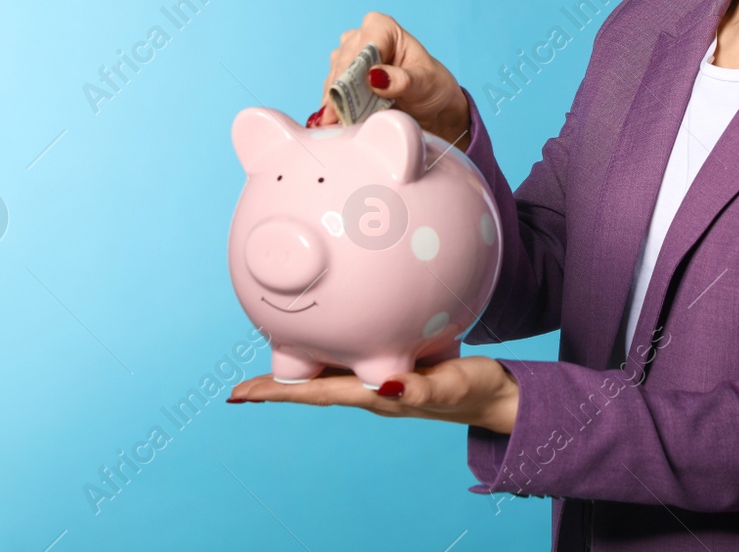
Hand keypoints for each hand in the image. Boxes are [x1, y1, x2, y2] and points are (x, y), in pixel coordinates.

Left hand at [226, 355, 518, 433]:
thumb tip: (387, 385)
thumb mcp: (453, 385)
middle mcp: (371, 389)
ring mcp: (382, 380)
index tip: (239, 396)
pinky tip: (330, 343)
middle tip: (239, 390)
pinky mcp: (397, 366)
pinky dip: (330, 352)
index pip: (315, 391)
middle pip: (312, 387)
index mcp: (376, 394)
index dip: (276, 393)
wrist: (499, 396)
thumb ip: (422, 386)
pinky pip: (353, 359)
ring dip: (299, 372)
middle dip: (276, 387)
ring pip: (329, 374)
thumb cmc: (476, 390)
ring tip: (272, 366)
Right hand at [309, 11, 470, 148]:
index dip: (355, 70)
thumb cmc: (432, 87)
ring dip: (335, 101)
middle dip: (342, 90)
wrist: (432, 107)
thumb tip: (374, 77)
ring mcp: (350, 57)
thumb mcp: (425, 83)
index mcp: (383, 28)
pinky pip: (331, 92)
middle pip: (345, 63)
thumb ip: (402, 79)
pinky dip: (333, 107)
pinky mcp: (343, 78)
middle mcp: (362, 37)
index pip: (363, 47)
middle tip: (338, 115)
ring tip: (337, 122)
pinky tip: (334, 122)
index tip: (349, 93)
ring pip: (334, 78)